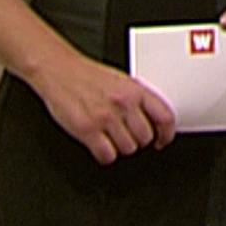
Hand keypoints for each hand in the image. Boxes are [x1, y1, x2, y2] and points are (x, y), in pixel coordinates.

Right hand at [29, 52, 176, 164]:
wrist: (58, 69)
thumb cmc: (87, 75)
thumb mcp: (121, 80)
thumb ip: (138, 99)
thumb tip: (153, 119)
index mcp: (135, 90)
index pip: (165, 117)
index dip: (167, 134)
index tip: (162, 140)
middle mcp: (123, 103)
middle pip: (145, 137)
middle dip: (138, 141)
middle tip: (128, 137)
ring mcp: (105, 117)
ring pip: (128, 149)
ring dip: (121, 148)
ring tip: (111, 138)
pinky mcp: (87, 130)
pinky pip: (107, 156)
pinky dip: (105, 155)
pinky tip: (101, 145)